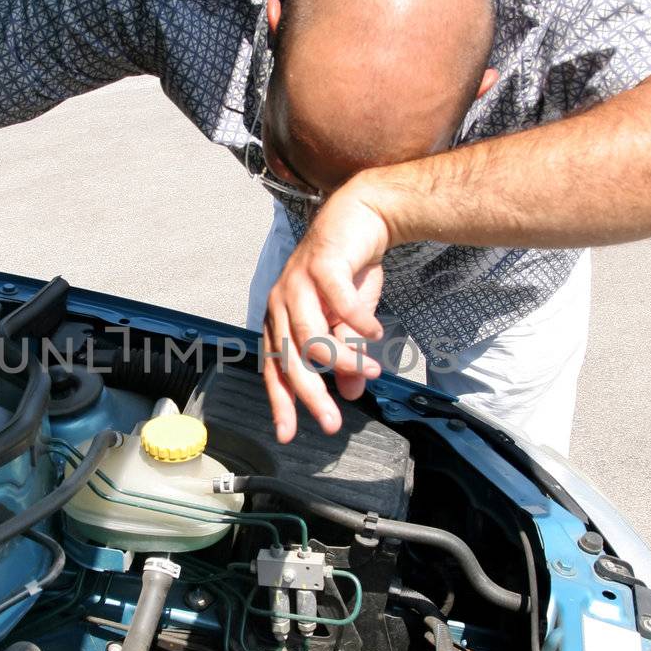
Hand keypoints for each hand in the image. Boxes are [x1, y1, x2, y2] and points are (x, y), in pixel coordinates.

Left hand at [262, 176, 391, 441]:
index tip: (288, 434)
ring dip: (343, 359)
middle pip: (291, 360)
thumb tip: (355, 390)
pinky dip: (359, 323)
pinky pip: (338, 303)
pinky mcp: (320, 264)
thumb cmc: (349, 270)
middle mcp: (281, 303)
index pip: (274, 369)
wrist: (361, 216)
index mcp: (281, 319)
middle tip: (333, 424)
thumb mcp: (349, 321)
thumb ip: (347, 355)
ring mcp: (297, 283)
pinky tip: (376, 335)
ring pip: (312, 336)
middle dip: (312, 396)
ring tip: (372, 369)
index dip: (281, 402)